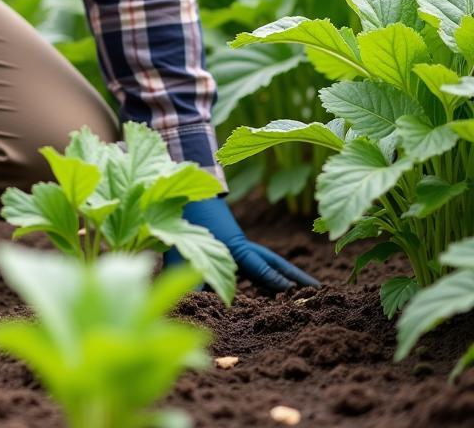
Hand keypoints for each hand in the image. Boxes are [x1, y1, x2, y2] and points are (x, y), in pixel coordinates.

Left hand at [165, 196, 320, 294]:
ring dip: (287, 273)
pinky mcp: (233, 243)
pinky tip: (275, 283)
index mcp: (231, 246)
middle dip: (295, 276)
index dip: (272, 278)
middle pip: (273, 261)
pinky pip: (258, 260)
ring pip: (269, 260)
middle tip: (319, 290)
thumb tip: (191, 307)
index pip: (257, 265)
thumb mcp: (179, 253)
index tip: (291, 290)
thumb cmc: (180, 222)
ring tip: (307, 287)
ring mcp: (239, 243)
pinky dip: (270, 270)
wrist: (182, 190)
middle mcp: (241, 245)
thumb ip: (189, 282)